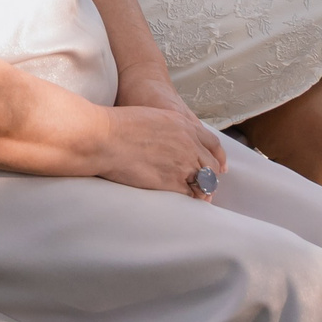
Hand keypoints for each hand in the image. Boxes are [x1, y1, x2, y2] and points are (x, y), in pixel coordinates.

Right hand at [93, 105, 228, 198]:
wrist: (104, 138)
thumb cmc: (118, 126)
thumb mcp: (151, 117)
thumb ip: (166, 129)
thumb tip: (163, 140)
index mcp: (183, 125)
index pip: (212, 143)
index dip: (216, 156)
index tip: (216, 166)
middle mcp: (188, 143)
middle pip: (212, 164)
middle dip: (211, 176)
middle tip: (206, 185)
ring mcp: (182, 163)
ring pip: (206, 181)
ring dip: (203, 190)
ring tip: (198, 198)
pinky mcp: (172, 181)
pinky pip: (191, 194)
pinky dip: (192, 200)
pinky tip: (187, 203)